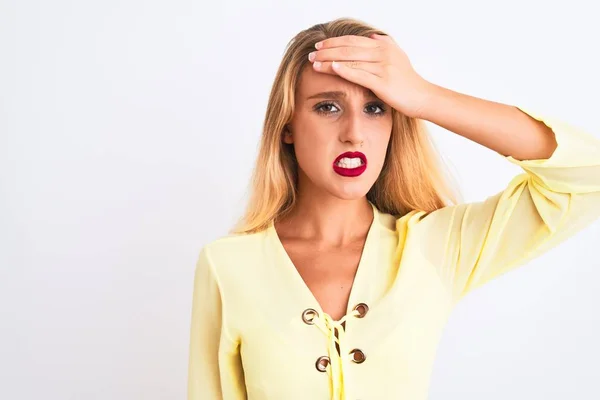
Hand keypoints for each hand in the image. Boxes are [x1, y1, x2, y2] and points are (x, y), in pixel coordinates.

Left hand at [309, 34, 433, 118]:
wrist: (422, 97)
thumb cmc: (408, 80)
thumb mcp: (399, 57)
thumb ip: (386, 44)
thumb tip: (373, 36)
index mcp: (384, 46)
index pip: (352, 40)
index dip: (334, 42)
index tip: (319, 45)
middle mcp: (383, 53)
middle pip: (348, 48)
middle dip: (327, 50)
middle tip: (311, 54)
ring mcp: (383, 67)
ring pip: (350, 60)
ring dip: (329, 60)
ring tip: (314, 63)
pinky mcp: (383, 82)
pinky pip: (359, 74)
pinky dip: (343, 70)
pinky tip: (331, 68)